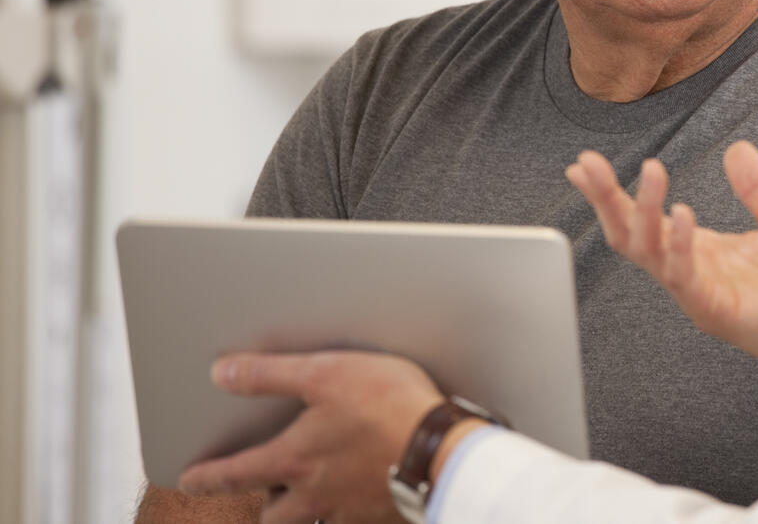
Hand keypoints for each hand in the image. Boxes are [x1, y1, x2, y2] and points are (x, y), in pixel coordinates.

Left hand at [177, 351, 443, 523]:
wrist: (442, 450)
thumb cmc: (388, 407)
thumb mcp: (326, 373)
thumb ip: (271, 375)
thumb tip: (222, 373)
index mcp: (294, 460)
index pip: (234, 474)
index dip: (207, 477)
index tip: (191, 480)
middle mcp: (314, 493)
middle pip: (272, 515)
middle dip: (263, 505)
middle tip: (262, 493)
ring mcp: (348, 509)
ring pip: (311, 521)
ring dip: (302, 512)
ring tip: (309, 497)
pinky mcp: (379, 514)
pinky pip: (352, 520)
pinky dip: (347, 511)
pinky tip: (359, 495)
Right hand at [568, 141, 757, 421]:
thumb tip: (737, 148)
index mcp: (700, 249)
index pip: (643, 218)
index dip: (612, 192)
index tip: (586, 163)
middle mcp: (691, 271)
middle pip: (629, 235)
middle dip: (605, 200)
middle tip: (587, 164)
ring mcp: (700, 293)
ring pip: (650, 253)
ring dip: (644, 211)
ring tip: (651, 170)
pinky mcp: (718, 312)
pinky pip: (685, 279)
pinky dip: (680, 245)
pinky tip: (683, 213)